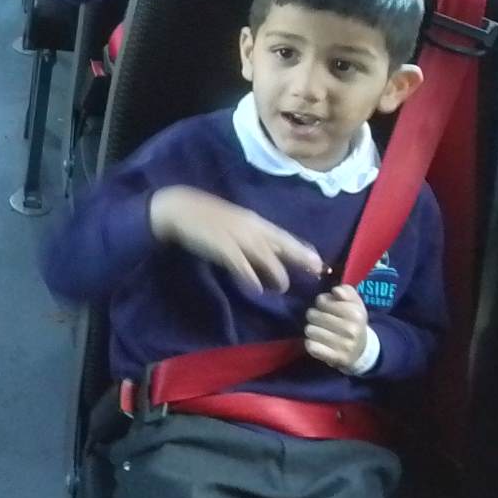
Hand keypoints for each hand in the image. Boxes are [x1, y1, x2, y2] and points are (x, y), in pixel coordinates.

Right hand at [149, 186, 324, 294]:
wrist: (180, 208)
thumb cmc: (205, 216)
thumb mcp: (234, 223)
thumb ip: (251, 235)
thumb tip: (267, 252)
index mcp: (254, 222)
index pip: (284, 237)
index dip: (302, 249)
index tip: (318, 261)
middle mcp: (252, 229)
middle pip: (283, 245)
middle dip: (300, 259)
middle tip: (316, 271)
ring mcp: (239, 238)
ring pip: (267, 258)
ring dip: (276, 276)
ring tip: (279, 289)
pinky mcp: (224, 248)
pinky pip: (243, 266)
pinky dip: (251, 278)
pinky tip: (255, 288)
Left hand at [304, 285, 371, 370]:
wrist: (362, 351)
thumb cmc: (354, 322)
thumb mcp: (355, 303)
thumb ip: (346, 291)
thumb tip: (335, 290)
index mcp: (355, 313)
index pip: (321, 300)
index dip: (321, 302)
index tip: (326, 308)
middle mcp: (350, 329)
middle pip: (312, 315)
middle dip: (314, 316)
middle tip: (321, 320)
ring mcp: (343, 345)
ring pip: (310, 330)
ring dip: (312, 330)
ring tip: (320, 331)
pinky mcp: (335, 358)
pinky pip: (311, 346)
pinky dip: (312, 344)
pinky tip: (318, 343)